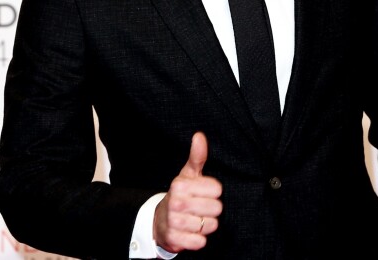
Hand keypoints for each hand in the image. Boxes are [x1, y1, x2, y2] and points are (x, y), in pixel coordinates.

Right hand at [153, 132, 222, 252]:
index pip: (216, 189)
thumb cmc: (180, 195)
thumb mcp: (188, 174)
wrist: (160, 221)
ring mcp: (174, 222)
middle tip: (201, 207)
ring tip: (197, 219)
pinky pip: (201, 242)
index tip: (205, 192)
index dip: (214, 192)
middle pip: (216, 208)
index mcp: (180, 184)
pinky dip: (200, 239)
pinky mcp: (175, 239)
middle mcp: (175, 202)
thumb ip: (197, 156)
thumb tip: (199, 136)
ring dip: (207, 224)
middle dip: (212, 209)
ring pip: (210, 225)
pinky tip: (192, 232)